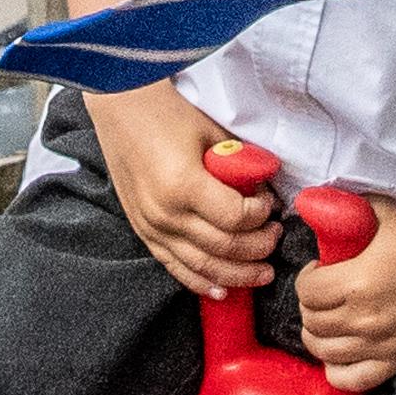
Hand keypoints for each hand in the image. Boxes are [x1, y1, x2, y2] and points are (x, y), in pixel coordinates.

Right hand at [95, 95, 277, 295]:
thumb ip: (240, 165)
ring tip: (263, 272)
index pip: (237, 218)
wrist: (119, 104)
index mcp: (184, 185)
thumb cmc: (167, 111)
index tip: (270, 203)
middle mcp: (165, 213)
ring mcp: (151, 226)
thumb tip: (265, 190)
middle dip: (258, 247)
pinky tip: (223, 290)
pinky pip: (175, 266)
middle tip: (276, 236)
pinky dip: (201, 281)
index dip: (261, 214)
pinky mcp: (143, 230)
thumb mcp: (211, 132)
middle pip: (224, 247)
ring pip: (202, 267)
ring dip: (238, 274)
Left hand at [295, 201, 395, 393]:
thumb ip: (342, 211)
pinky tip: (339, 352)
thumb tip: (313, 204)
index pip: (305, 292)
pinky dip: (337, 370)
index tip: (317, 272)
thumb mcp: (378, 213)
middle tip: (322, 295)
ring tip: (327, 321)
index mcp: (356, 282)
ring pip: (324, 351)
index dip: (305, 280)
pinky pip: (352, 380)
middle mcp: (365, 318)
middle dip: (310, 306)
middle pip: (312, 322)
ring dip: (318, 335)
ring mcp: (381, 343)